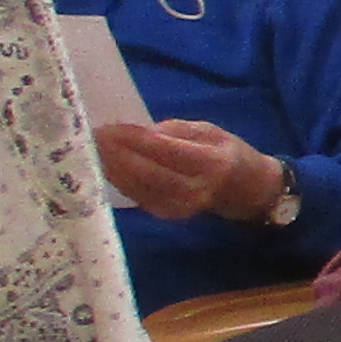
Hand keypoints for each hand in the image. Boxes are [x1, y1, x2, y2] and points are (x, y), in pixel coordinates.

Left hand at [95, 119, 288, 222]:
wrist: (247, 191)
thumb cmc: (228, 153)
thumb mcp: (210, 131)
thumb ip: (176, 131)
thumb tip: (140, 132)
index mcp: (210, 164)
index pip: (166, 151)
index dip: (135, 140)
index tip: (112, 127)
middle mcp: (194, 189)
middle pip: (146, 173)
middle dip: (116, 155)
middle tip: (94, 137)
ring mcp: (179, 206)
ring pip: (137, 187)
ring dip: (111, 168)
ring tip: (93, 149)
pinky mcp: (167, 214)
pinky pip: (137, 196)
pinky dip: (118, 180)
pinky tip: (105, 166)